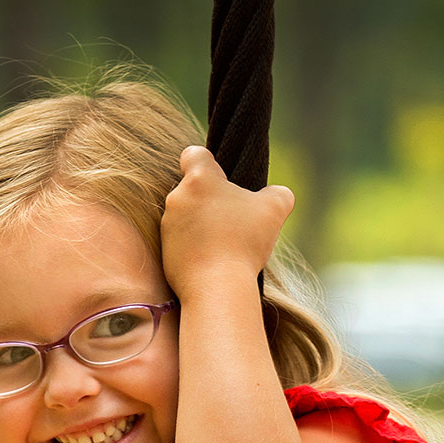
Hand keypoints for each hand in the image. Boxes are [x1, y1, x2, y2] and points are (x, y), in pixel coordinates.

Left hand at [160, 145, 293, 299]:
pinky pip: (180, 243)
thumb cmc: (244, 242)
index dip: (208, 163)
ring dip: (202, 225)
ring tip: (224, 245)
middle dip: (210, 201)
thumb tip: (279, 195)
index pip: (194, 154)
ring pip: (186, 217)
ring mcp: (167, 227)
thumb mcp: (274, 210)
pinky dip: (194, 248)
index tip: (222, 181)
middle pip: (193, 190)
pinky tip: (212, 261)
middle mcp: (176, 198)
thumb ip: (279, 194)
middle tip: (232, 221)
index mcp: (198, 179)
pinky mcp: (164, 252)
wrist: (218, 288)